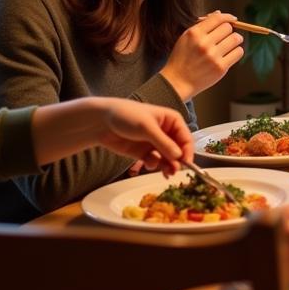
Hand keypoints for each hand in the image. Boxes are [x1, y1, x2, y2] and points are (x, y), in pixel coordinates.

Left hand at [31, 97, 192, 174]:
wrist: (100, 122)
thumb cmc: (126, 116)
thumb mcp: (147, 127)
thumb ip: (164, 143)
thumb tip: (179, 157)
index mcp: (171, 120)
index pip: (186, 138)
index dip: (188, 151)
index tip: (187, 165)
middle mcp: (166, 132)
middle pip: (178, 150)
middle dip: (177, 161)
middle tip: (175, 172)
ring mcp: (154, 143)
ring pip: (167, 158)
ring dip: (167, 166)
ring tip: (166, 174)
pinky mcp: (144, 152)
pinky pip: (154, 161)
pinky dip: (154, 165)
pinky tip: (149, 165)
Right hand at [160, 12, 243, 100]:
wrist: (177, 82)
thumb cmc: (182, 58)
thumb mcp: (186, 38)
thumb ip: (202, 25)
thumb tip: (218, 13)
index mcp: (194, 33)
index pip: (217, 18)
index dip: (228, 17)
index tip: (232, 20)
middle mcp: (204, 43)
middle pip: (228, 28)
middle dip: (229, 30)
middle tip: (226, 36)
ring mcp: (213, 56)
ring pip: (236, 38)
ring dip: (236, 40)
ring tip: (230, 44)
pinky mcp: (220, 68)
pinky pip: (238, 52)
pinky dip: (236, 51)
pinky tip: (229, 54)